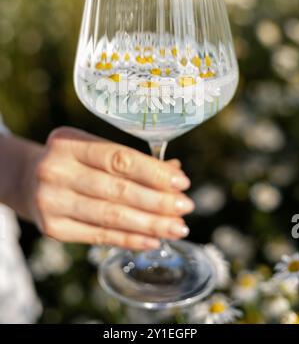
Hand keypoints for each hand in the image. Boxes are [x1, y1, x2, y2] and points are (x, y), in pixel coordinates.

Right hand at [27, 127, 193, 249]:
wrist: (28, 180)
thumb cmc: (73, 162)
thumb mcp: (94, 151)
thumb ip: (131, 162)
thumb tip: (176, 173)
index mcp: (68, 142)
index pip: (119, 158)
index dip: (154, 172)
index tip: (182, 181)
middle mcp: (56, 170)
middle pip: (117, 190)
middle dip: (158, 201)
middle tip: (186, 207)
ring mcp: (51, 201)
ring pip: (111, 216)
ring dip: (150, 224)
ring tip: (177, 228)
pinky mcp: (53, 228)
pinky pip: (99, 236)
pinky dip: (130, 239)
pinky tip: (153, 240)